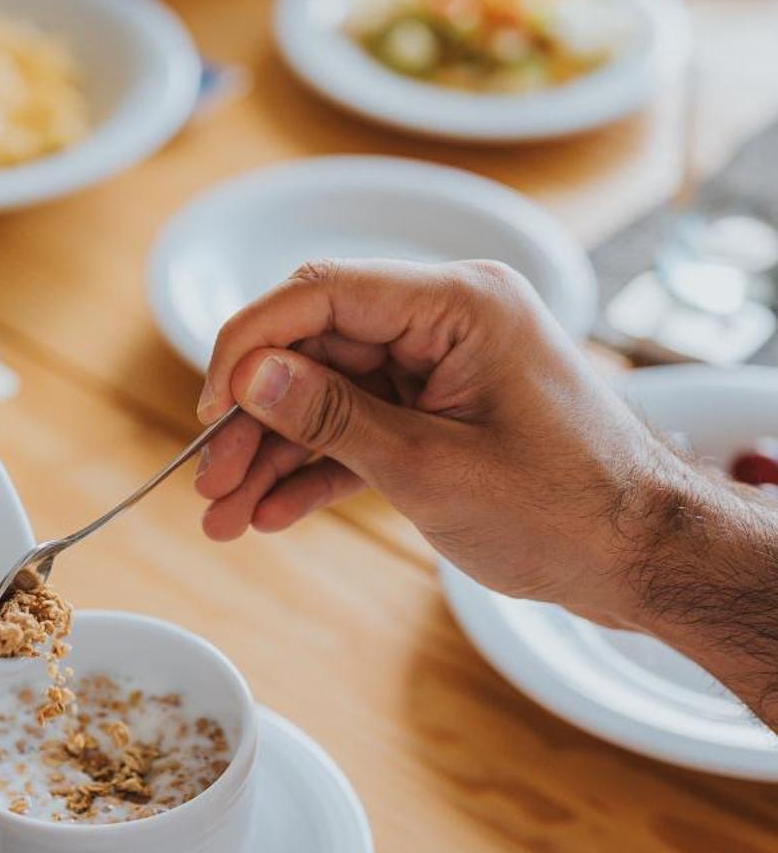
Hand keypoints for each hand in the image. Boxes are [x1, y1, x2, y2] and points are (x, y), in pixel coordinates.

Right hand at [194, 259, 698, 626]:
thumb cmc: (564, 509)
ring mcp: (447, 366)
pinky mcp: (446, 411)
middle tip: (206, 480)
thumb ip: (332, 418)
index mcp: (458, 304)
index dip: (249, 345)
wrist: (645, 559)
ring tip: (223, 516)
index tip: (207, 406)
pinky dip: (321, 469)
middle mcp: (449, 319)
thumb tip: (249, 378)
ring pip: (330, 396)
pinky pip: (364, 428)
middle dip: (254, 420)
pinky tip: (272, 514)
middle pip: (316, 349)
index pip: (321, 293)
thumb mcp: (429, 468)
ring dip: (276, 455)